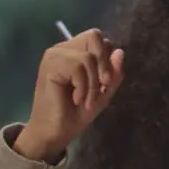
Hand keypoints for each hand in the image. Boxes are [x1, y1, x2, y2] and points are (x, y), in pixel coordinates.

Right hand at [14, 29, 124, 162]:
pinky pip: (77, 67)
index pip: (100, 39)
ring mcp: (54, 56)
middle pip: (94, 36)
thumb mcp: (104, 91)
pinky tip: (76, 99)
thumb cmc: (78, 111)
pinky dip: (84, 87)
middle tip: (102, 86)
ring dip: (93, 84)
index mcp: (76, 52)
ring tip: (86, 99)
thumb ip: (114, 72)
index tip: (106, 82)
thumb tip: (120, 52)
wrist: (57, 131)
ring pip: (88, 56)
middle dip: (104, 64)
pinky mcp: (49, 65)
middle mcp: (64, 49)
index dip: (108, 58)